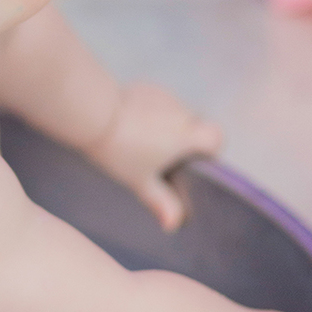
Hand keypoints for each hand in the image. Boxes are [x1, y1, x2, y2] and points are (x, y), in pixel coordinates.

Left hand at [86, 83, 222, 229]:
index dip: (211, 149)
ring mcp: (164, 96)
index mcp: (188, 135)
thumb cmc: (121, 151)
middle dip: (185, 139)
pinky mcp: (146, 87)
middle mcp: (182, 112)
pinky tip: (131, 123)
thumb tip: (174, 225)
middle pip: (196, 125)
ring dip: (167, 124)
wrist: (94, 114)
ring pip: (176, 112)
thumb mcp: (141, 181)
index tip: (192, 161)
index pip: (217, 137)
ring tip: (141, 141)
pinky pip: (157, 102)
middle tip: (162, 156)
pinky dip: (151, 112)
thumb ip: (161, 202)